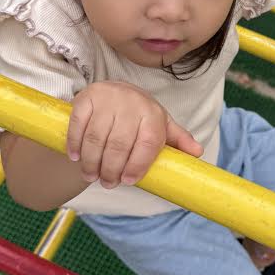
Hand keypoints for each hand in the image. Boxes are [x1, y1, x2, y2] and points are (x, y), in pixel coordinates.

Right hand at [66, 81, 202, 188]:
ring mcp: (108, 98)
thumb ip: (178, 139)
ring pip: (97, 137)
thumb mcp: (161, 126)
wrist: (114, 92)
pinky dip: (75, 143)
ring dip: (92, 161)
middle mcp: (132, 102)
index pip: (148, 143)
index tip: (129, 181)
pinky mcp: (86, 97)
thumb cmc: (140, 117)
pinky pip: (79, 124)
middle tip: (107, 183)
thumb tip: (198, 152)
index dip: (138, 165)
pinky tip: (75, 157)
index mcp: (153, 113)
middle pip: (120, 144)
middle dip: (111, 169)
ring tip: (91, 176)